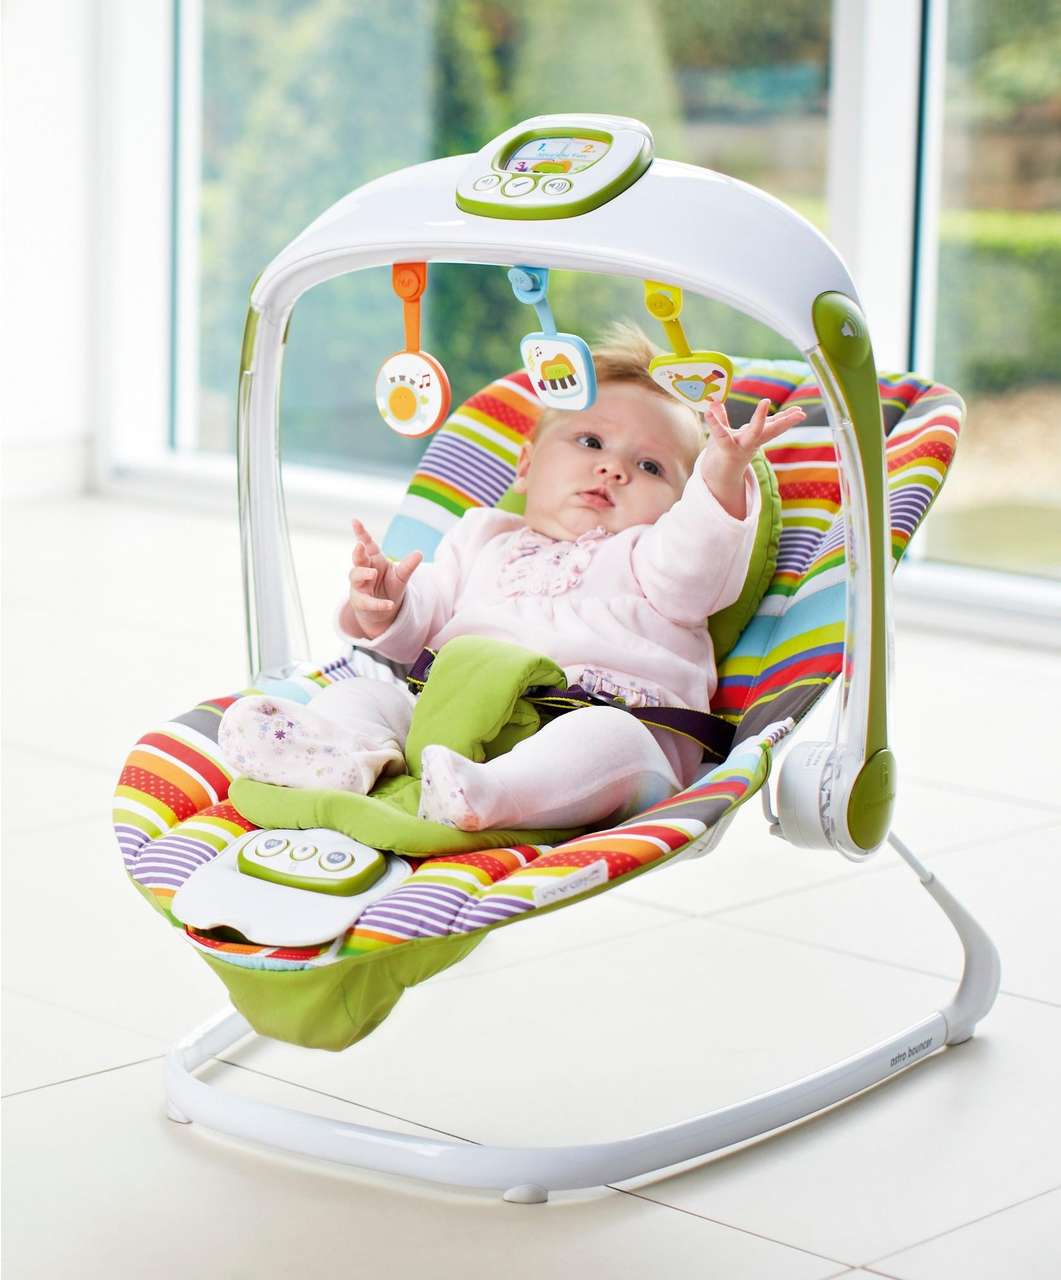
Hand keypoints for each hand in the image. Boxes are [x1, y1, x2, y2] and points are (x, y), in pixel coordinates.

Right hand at [343, 518, 421, 639]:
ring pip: (356, 577)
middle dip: (358, 553)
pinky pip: (368, 602)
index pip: (367, 544)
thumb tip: (419, 553)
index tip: (355, 521)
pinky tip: (389, 604)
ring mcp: (359, 586)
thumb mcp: (401, 576)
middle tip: (359, 546)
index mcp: (373, 559)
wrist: (383, 611)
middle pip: (358, 559)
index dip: (361, 533)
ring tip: (373, 573)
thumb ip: (408, 565)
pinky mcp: (361, 602)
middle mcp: (363, 570)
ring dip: (363, 574)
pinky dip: (378, 604)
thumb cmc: (389, 587)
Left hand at [700, 397, 806, 517]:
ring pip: (754, 432)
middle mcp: (752, 441)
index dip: (786, 418)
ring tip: (765, 402)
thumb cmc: (722, 452)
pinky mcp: (727, 449)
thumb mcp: (726, 432)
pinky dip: (715, 423)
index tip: (800, 411)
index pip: (774, 425)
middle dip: (786, 422)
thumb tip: (715, 401)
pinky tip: (709, 412)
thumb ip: (722, 417)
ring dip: (760, 418)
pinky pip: (722, 435)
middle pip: (773, 430)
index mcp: (756, 436)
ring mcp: (742, 445)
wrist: (715, 475)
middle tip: (801, 413)